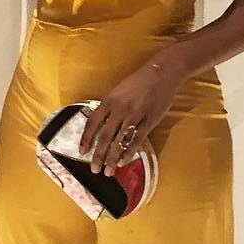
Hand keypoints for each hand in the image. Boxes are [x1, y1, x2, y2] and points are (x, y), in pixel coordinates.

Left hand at [78, 55, 182, 173]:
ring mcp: (135, 115)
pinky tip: (123, 162)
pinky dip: (129, 152)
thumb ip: (110, 107)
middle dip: (98, 155)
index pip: (93, 122)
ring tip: (108, 171)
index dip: (86, 138)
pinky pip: (137, 140)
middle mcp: (120, 109)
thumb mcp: (119, 90)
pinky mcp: (150, 120)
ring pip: (120, 141)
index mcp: (110, 100)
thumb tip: (101, 125)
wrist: (162, 72)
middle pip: (105, 136)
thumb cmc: (139, 81)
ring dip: (113, 158)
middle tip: (94, 169)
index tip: (82, 151)